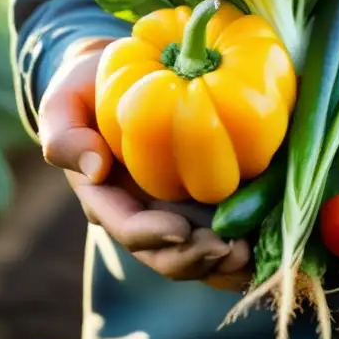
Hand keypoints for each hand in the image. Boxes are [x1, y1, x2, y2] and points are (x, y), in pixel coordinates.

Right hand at [38, 38, 251, 290]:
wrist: (131, 74)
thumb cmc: (91, 88)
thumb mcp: (66, 101)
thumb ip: (64, 134)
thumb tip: (92, 166)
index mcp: (108, 199)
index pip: (127, 228)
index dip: (151, 236)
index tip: (177, 230)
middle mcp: (146, 214)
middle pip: (168, 256)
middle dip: (196, 260)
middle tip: (227, 249)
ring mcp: (181, 211)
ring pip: (202, 256)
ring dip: (227, 264)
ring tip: (252, 255)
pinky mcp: (213, 201)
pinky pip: (231, 235)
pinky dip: (253, 246)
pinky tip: (274, 243)